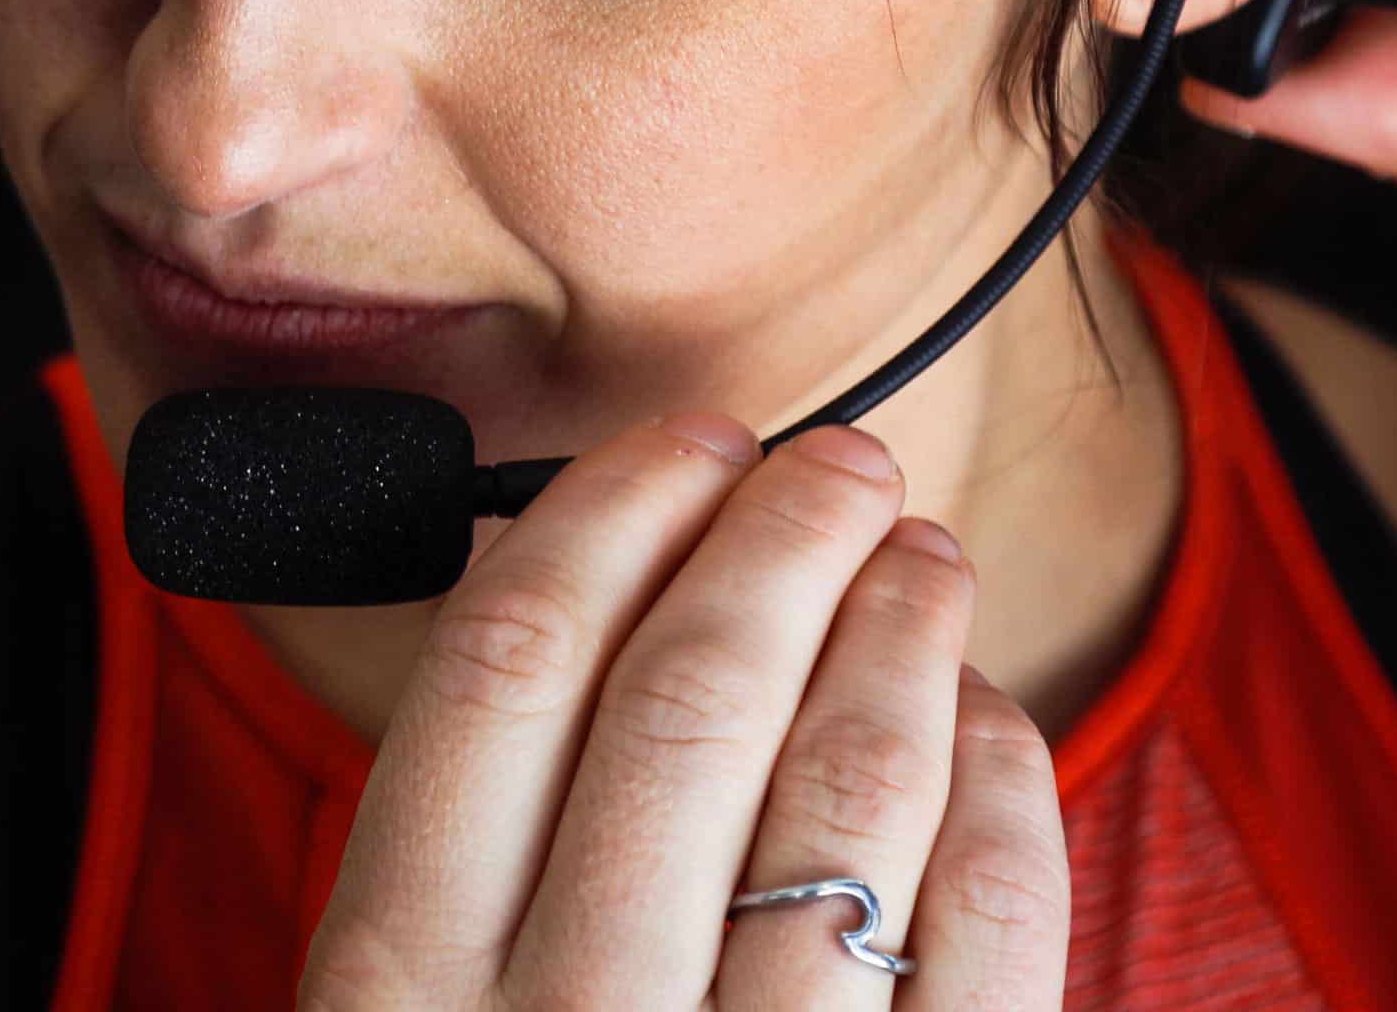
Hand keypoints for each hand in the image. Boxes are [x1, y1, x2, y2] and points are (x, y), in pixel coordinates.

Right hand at [297, 413, 1068, 1009]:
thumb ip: (467, 845)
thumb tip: (574, 578)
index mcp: (394, 1004)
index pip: (501, 674)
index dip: (609, 517)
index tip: (689, 440)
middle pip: (689, 699)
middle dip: (780, 538)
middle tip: (840, 458)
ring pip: (846, 791)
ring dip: (901, 632)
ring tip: (923, 551)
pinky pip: (985, 933)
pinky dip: (1002, 792)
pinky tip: (991, 717)